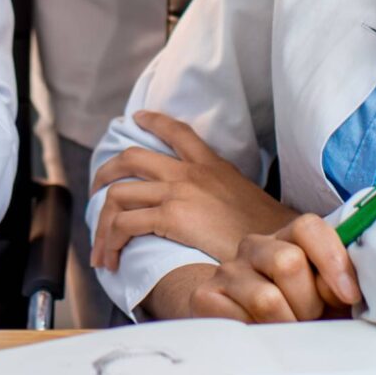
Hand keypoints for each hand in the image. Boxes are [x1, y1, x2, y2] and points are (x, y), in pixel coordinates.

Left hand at [88, 111, 291, 269]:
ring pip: (119, 194)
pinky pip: (125, 222)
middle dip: (104, 173)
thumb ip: (226, 194)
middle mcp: (190, 172)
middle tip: (96, 191)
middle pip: (131, 158)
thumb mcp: (248, 198)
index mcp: (211, 165)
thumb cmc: (270, 233)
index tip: (138, 118)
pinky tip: (112, 256)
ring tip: (101, 246)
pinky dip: (110, 239)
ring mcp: (179, 192)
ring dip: (102, 222)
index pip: (178, 131)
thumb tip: (219, 209)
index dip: (154, 122)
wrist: (279, 247)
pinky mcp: (172, 216)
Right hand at [185, 217, 359, 322]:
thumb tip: (367, 288)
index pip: (308, 227)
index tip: (349, 296)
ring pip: (267, 298)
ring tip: (287, 331)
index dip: (332, 260)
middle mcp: (254, 247)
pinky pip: (239, 320)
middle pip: (288, 262)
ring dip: (286, 325)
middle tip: (309, 320)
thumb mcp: (324, 297)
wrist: (239, 326)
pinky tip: (261, 335)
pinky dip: (258, 335)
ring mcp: (228, 271)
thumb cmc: (295, 312)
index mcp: (287, 239)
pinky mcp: (206, 296)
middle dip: (308, 302)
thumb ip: (342, 286)